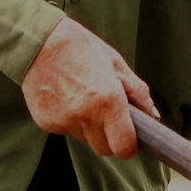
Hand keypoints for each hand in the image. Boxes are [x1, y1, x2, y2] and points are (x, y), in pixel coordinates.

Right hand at [20, 18, 157, 157]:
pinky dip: (71, 121)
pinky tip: (66, 97)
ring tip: (83, 98)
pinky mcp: (47, 123)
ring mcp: (64, 122)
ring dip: (90, 127)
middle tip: (108, 115)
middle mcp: (85, 115)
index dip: (130, 146)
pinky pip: (67, 131)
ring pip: (86, 139)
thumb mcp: (115, 62)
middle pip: (104, 148)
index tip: (131, 138)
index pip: (124, 147)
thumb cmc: (80, 47)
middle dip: (110, 138)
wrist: (38, 42)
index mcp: (108, 100)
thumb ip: (137, 92)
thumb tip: (152, 116)